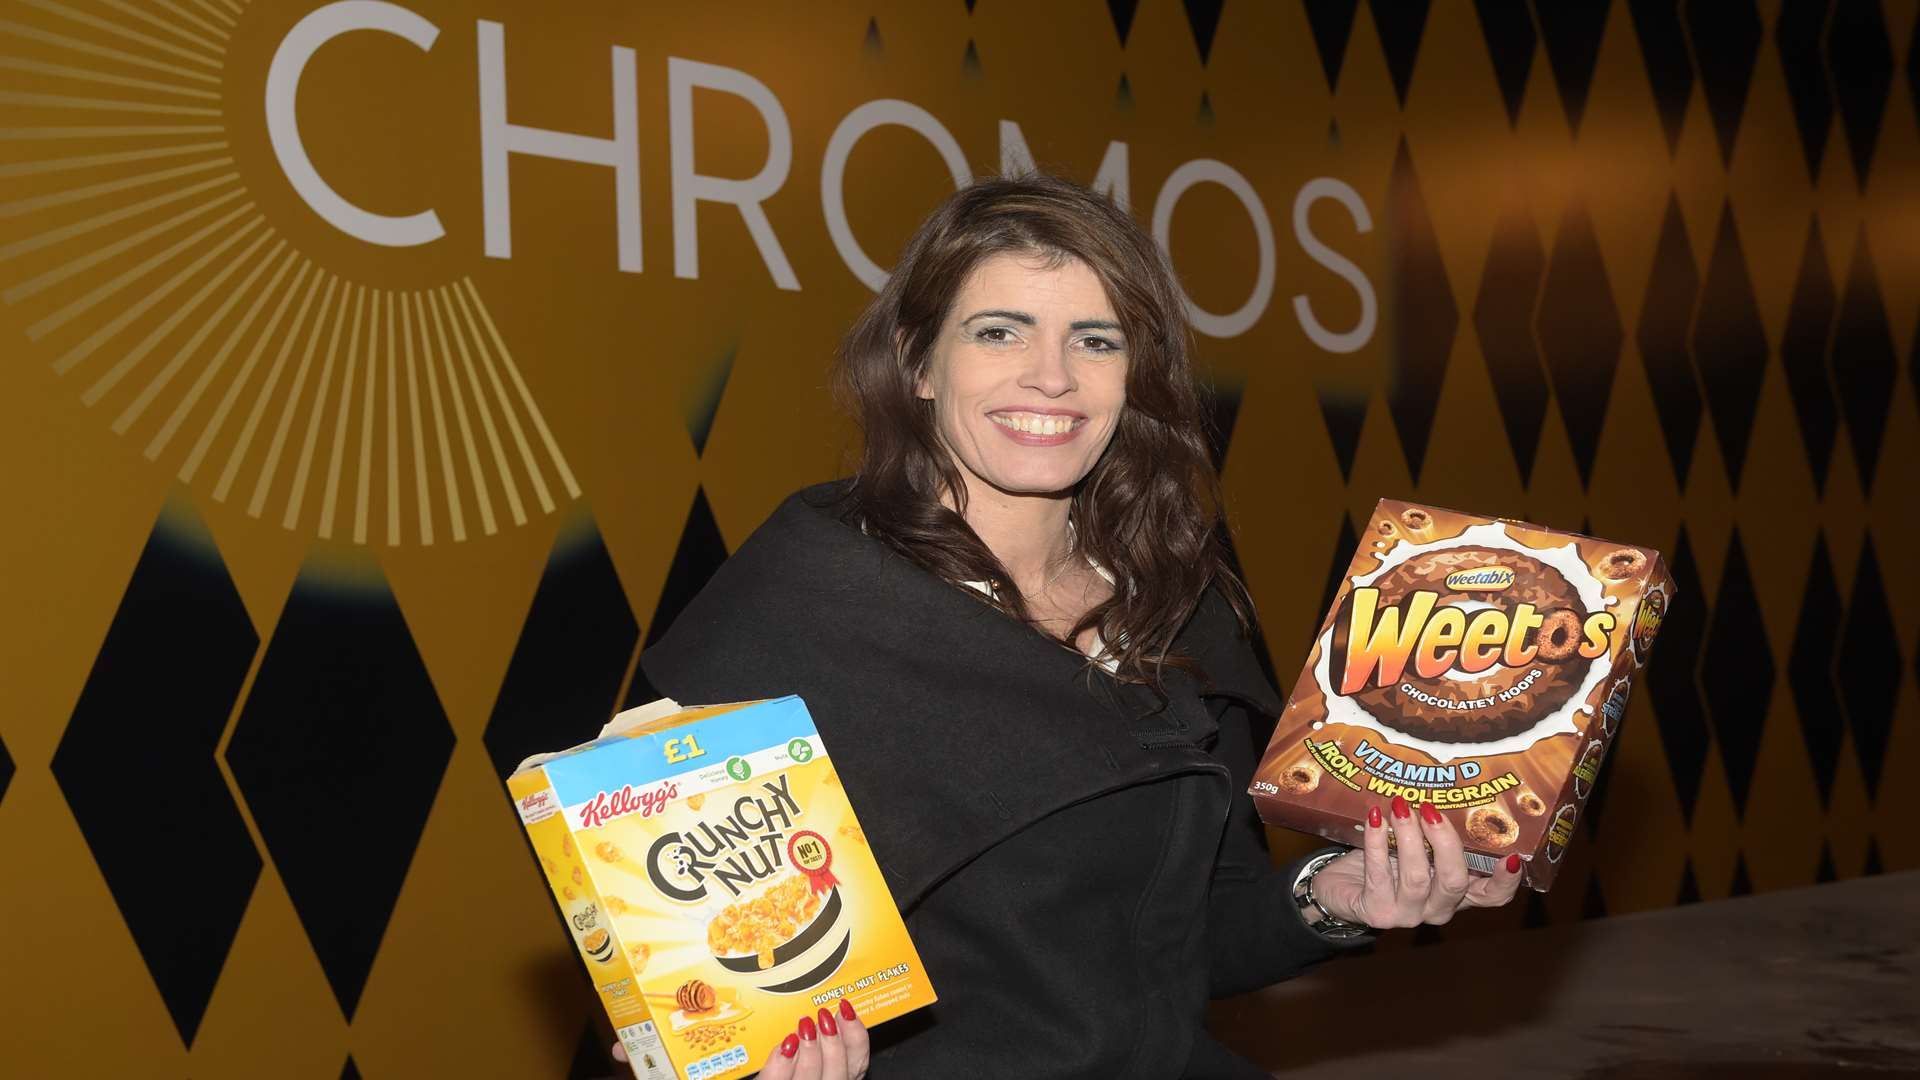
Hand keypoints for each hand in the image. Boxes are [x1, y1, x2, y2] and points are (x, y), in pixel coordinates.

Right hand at [610, 999, 869, 1078]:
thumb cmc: (720, 1074)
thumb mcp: (695, 1078)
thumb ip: (660, 1069)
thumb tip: (617, 1048)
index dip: (785, 1072)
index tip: (788, 1040)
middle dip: (817, 1052)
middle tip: (809, 1018)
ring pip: (843, 1077)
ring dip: (839, 1044)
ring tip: (827, 1013)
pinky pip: (858, 1068)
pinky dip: (858, 1042)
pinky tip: (849, 1016)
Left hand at [1308, 795, 1524, 928]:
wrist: (1342, 887)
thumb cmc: (1387, 860)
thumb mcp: (1418, 845)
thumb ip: (1434, 830)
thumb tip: (1443, 783)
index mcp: (1457, 892)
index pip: (1493, 896)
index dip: (1505, 881)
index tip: (1513, 856)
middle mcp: (1438, 907)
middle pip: (1455, 882)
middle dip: (1445, 842)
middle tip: (1430, 809)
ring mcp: (1407, 914)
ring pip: (1416, 878)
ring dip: (1408, 836)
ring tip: (1399, 806)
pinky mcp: (1376, 912)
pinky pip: (1379, 873)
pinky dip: (1377, 841)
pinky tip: (1374, 818)